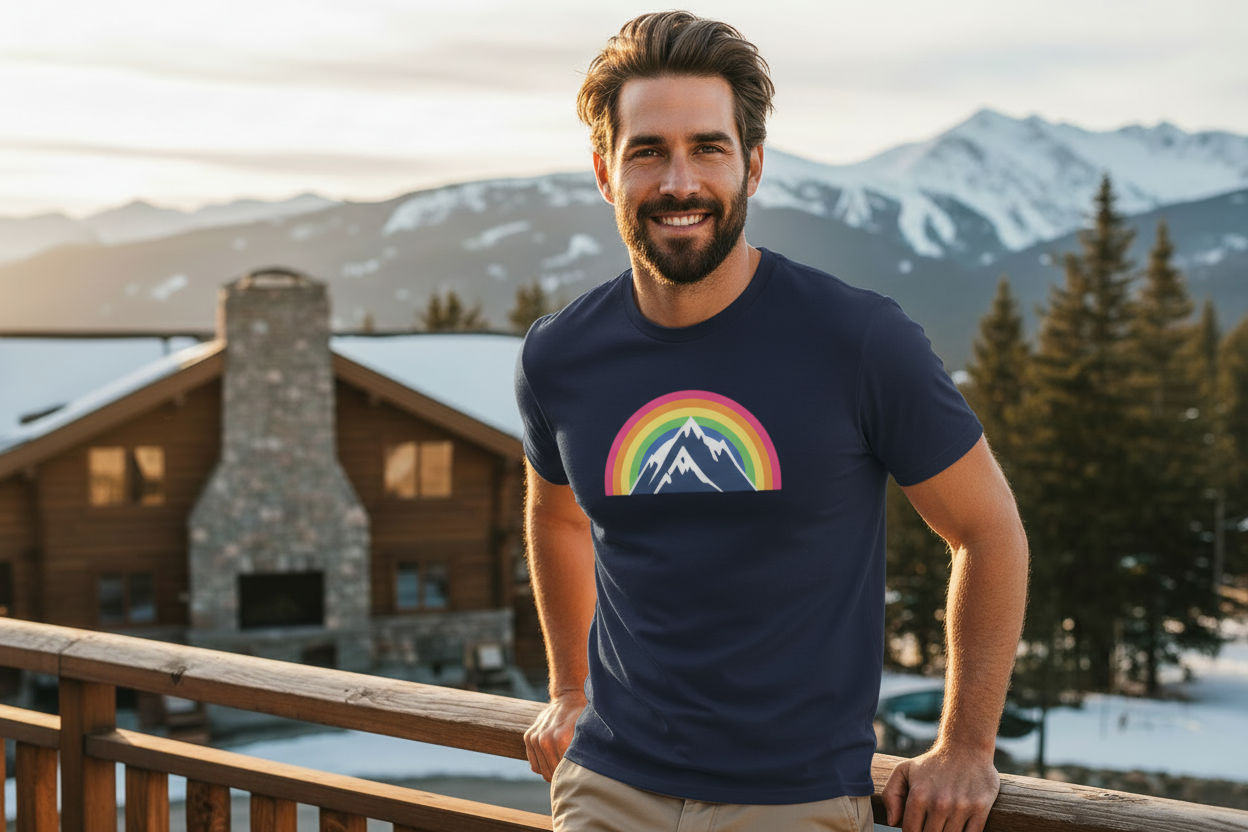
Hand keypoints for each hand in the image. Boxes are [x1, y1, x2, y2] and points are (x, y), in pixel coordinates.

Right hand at [524, 691, 586, 780]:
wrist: (568, 698)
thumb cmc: (582, 718)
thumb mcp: (588, 734)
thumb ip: (586, 753)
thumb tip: (591, 774)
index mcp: (562, 740)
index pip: (564, 773)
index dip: (572, 778)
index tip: (578, 777)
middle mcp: (545, 740)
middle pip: (552, 775)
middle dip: (561, 776)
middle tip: (571, 772)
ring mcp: (535, 738)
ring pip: (542, 771)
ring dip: (551, 771)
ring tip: (563, 764)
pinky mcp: (528, 737)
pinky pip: (534, 765)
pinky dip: (543, 766)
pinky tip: (553, 759)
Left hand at [880, 743, 999, 831]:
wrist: (966, 747)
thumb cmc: (932, 763)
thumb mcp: (903, 770)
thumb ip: (891, 795)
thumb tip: (892, 822)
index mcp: (919, 795)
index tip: (916, 829)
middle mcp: (940, 803)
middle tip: (930, 826)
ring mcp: (961, 807)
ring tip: (943, 825)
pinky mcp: (981, 808)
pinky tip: (958, 827)